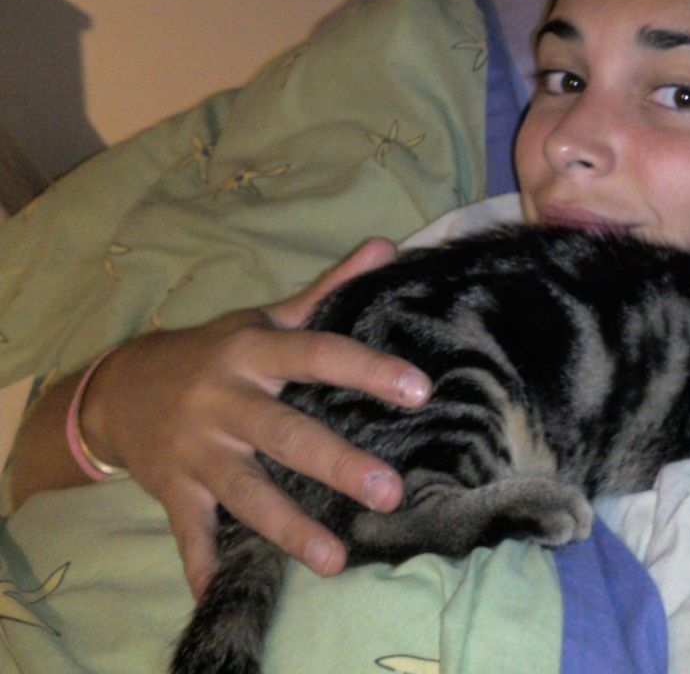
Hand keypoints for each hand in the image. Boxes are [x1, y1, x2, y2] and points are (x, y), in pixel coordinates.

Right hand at [78, 238, 430, 597]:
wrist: (118, 388)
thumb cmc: (213, 350)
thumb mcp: (266, 316)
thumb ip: (329, 288)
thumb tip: (388, 246)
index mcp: (254, 351)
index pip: (318, 354)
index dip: (368, 370)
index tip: (419, 389)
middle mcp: (226, 399)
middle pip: (286, 434)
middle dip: (337, 465)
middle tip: (390, 492)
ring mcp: (198, 449)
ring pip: (246, 491)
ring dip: (289, 528)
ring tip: (334, 561)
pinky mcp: (173, 488)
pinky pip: (189, 532)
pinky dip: (202, 565)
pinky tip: (219, 595)